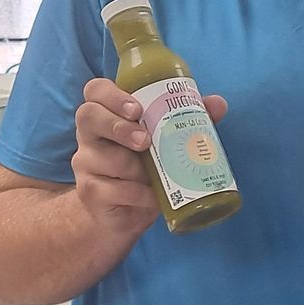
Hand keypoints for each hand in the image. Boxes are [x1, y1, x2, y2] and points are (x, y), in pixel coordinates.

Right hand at [73, 77, 227, 236]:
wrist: (122, 214)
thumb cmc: (144, 168)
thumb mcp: (163, 143)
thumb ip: (187, 120)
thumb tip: (218, 103)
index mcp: (105, 115)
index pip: (95, 90)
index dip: (111, 94)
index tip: (137, 108)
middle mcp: (89, 136)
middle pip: (88, 116)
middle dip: (119, 126)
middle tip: (145, 141)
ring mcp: (85, 164)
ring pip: (107, 158)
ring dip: (137, 168)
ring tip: (155, 175)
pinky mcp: (90, 192)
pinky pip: (115, 190)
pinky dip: (140, 194)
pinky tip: (152, 197)